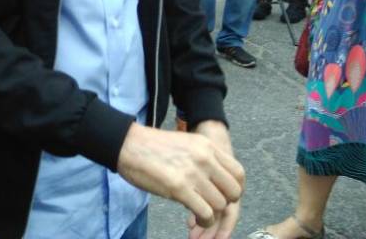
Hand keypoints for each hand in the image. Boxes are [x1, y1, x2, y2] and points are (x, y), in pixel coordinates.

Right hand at [116, 123, 243, 229]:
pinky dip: (204, 221)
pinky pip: (205, 213)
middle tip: (212, 205)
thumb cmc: (151, 146)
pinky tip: (195, 218)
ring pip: (220, 204)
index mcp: (207, 145)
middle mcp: (204, 158)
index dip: (235, 189)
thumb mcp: (185, 144)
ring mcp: (193, 172)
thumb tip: (215, 181)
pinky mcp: (179, 188)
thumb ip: (203, 159)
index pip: (238, 173)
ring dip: (212, 214)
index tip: (225, 196)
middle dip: (225, 203)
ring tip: (201, 215)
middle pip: (233, 190)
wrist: (127, 144)